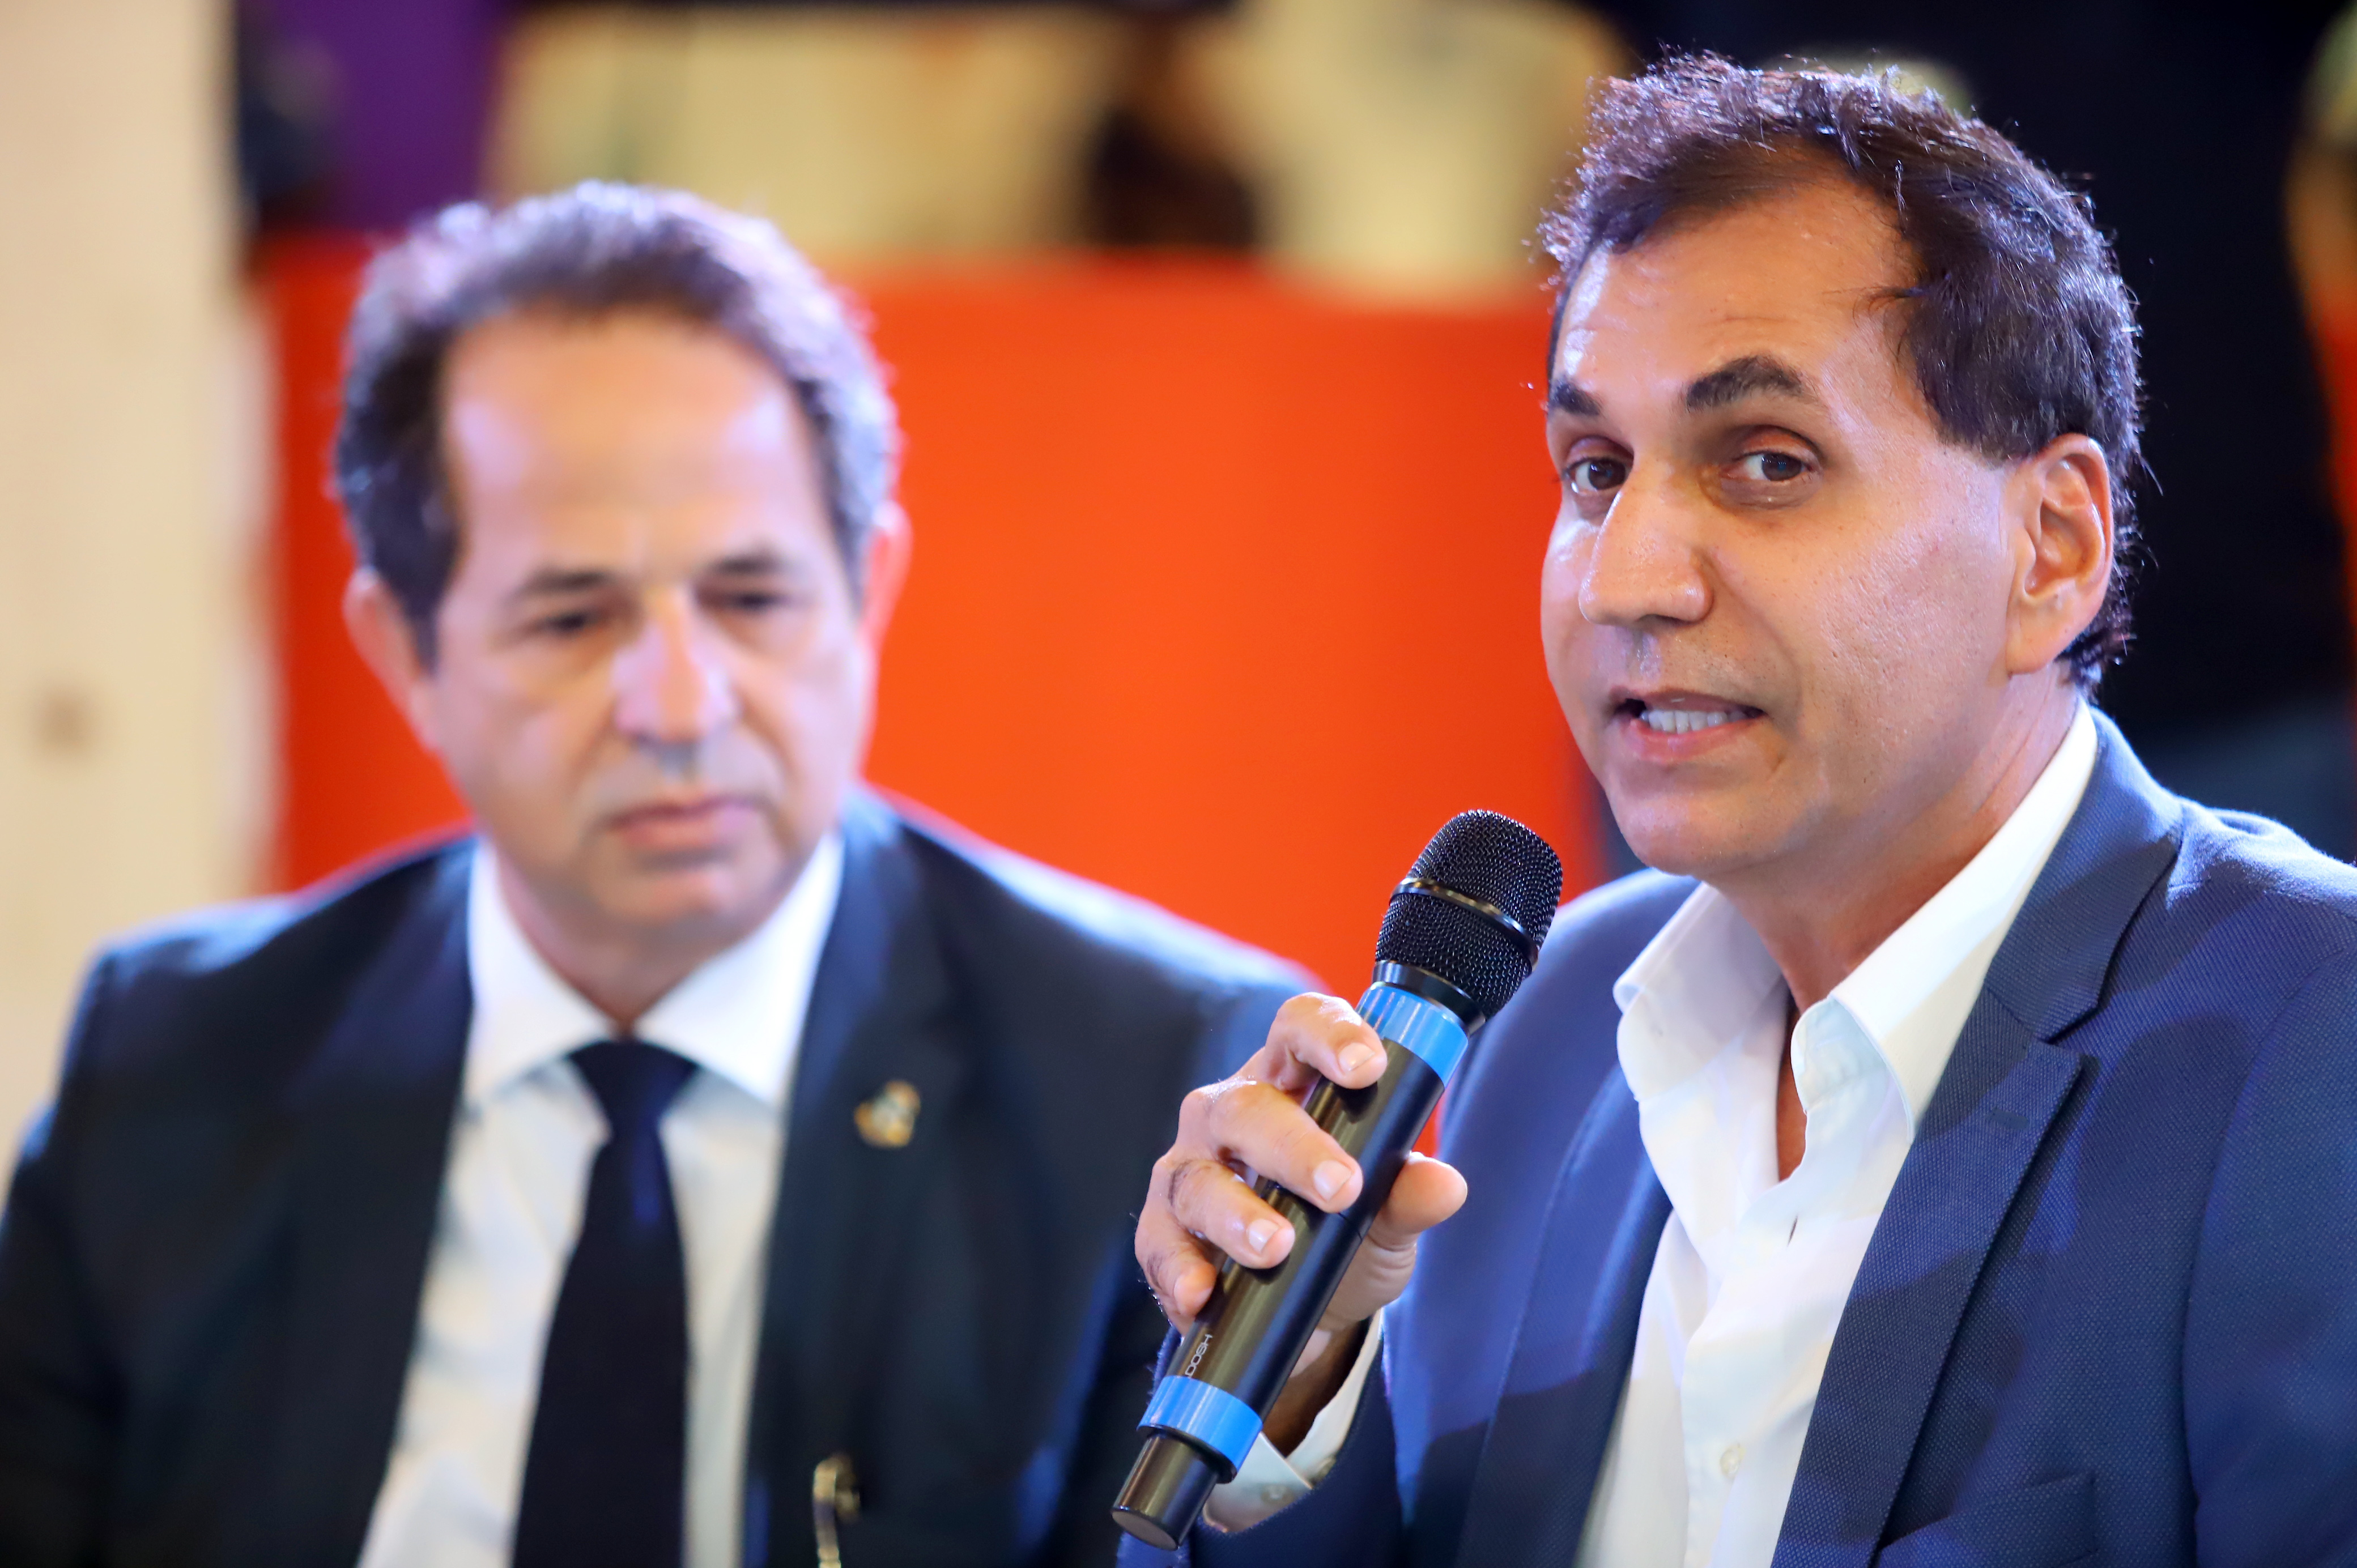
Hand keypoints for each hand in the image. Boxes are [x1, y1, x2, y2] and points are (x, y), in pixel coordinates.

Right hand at [1135, 994, 1467, 1383]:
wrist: (1307, 1313)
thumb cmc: (1345, 1234)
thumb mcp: (1387, 1219)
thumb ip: (1408, 1197)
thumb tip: (1445, 1185)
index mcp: (1289, 1083)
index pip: (1299, 1030)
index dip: (1329, 1037)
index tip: (1367, 1067)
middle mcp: (1228, 1114)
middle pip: (1245, 1108)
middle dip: (1293, 1147)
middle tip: (1341, 1188)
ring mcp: (1189, 1171)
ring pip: (1197, 1179)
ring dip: (1236, 1214)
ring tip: (1276, 1249)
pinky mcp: (1162, 1233)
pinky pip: (1161, 1245)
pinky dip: (1181, 1269)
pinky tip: (1203, 1293)